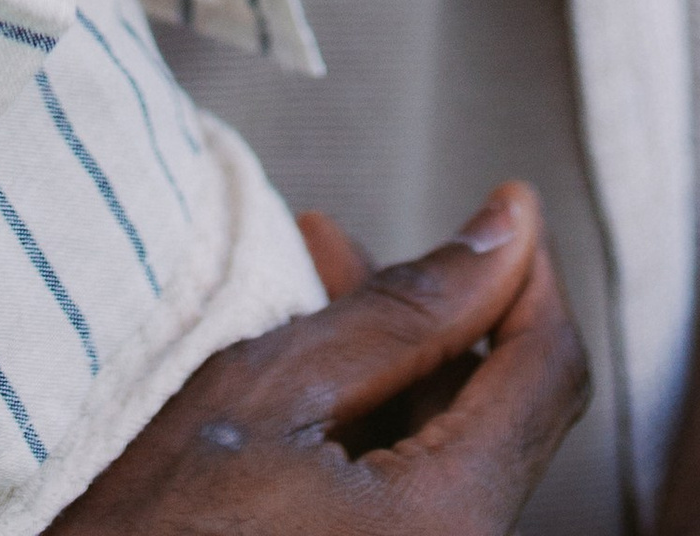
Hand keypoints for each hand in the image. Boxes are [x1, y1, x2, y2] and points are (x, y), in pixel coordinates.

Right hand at [47, 185, 588, 529]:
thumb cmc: (152, 528)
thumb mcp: (269, 391)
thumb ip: (406, 309)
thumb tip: (509, 228)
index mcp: (448, 525)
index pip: (546, 371)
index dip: (531, 269)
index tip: (503, 196)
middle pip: (499, 410)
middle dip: (434, 309)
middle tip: (336, 239)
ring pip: (453, 447)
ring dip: (396, 362)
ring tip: (302, 286)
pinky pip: (414, 491)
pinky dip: (375, 423)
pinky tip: (303, 371)